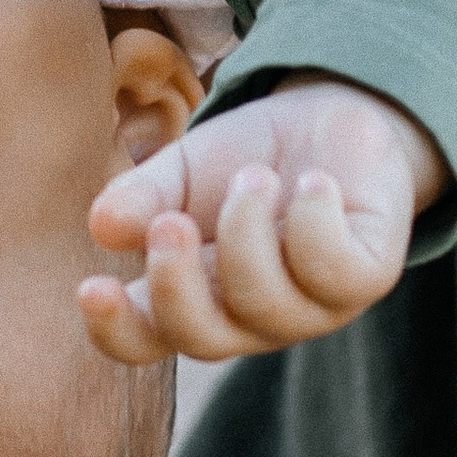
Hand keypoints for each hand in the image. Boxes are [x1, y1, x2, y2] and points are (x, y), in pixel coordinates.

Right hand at [78, 75, 447, 365]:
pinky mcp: (365, 279)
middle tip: (169, 221)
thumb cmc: (249, 155)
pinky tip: (314, 180)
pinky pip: (333, 273)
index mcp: (193, 295)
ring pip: (267, 305)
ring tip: (256, 177)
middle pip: (202, 340)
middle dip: (178, 286)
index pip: (145, 339)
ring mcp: (310, 307)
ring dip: (248, 231)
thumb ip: (146, 196)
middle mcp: (248, 317)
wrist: (334, 116)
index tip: (91, 288)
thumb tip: (101, 226)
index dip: (115, 331)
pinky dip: (312, 218)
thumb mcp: (186, 169)